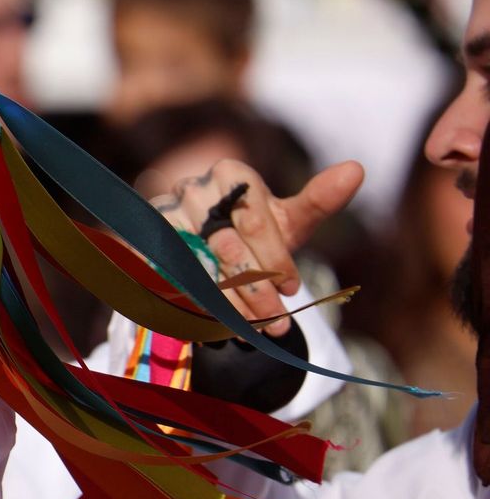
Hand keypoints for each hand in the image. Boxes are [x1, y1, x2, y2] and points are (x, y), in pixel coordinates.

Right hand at [148, 158, 362, 336]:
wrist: (202, 247)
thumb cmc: (252, 232)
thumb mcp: (285, 220)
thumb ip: (318, 199)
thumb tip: (356, 170)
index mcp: (230, 173)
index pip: (256, 222)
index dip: (277, 260)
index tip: (294, 289)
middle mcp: (191, 188)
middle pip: (227, 247)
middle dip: (256, 289)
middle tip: (279, 321)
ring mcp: (162, 216)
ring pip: (198, 268)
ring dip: (229, 304)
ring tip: (255, 329)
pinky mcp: (141, 244)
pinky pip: (171, 280)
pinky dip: (198, 306)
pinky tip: (221, 326)